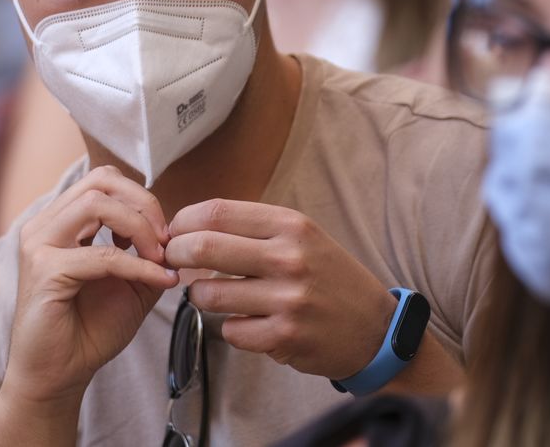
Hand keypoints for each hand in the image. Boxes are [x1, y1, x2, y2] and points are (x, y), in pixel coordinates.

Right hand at [1, 166, 179, 406]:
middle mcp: (44, 226)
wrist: (59, 375)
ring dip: (138, 227)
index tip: (164, 233)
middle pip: (100, 181)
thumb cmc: (89, 330)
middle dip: (143, 204)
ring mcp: (39, 245)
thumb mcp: (131, 284)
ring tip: (159, 256)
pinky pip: (101, 255)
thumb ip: (149, 254)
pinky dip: (137, 265)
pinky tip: (158, 280)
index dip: (141, 198)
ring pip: (95, 204)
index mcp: (60, 223)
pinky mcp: (44, 272)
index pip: (103, 180)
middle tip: (166, 238)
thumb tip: (179, 234)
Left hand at [166, 199, 397, 379]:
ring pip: (209, 294)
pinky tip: (251, 324)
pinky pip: (231, 331)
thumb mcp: (303, 237)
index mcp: (291, 225)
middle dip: (177, 254)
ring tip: (215, 295)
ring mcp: (287, 299)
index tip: (175, 232)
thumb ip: (253, 230)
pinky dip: (232, 329)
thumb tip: (190, 227)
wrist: (376, 328)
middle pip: (204, 247)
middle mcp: (289, 258)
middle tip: (173, 261)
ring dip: (201, 296)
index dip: (184, 221)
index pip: (217, 212)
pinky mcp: (284, 337)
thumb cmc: (329, 278)